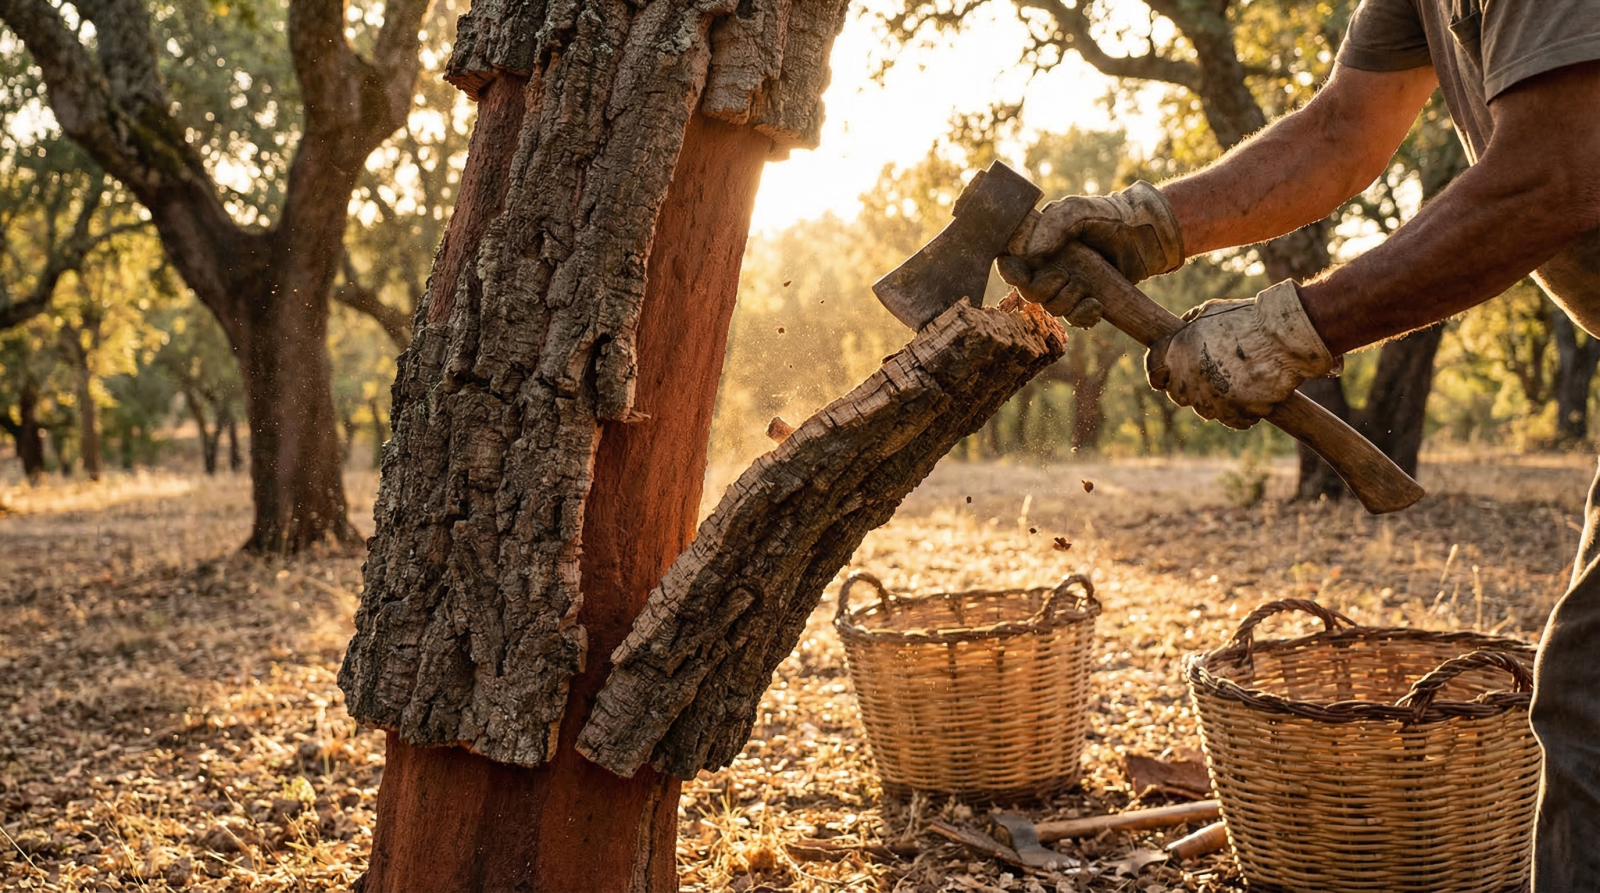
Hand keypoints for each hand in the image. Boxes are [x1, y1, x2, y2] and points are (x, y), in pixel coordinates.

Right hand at [997, 181, 1183, 327]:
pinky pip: (1073, 318)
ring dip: (1068, 301)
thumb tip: (1029, 255)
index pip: (1009, 263)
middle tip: (1065, 276)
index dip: (1011, 272)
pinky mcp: (1085, 298)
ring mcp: (1066, 283)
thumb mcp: (1077, 211)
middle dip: (1045, 289)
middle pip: (1028, 291)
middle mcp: (1048, 265)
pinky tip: (1095, 305)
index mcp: (1037, 242)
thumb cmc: (1109, 216)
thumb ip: (1051, 226)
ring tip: (1087, 287)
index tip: (1022, 274)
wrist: (1144, 235)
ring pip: (1051, 307)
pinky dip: (1083, 316)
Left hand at [1144, 281, 1337, 428]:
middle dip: (1188, 388)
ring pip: (1205, 410)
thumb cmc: (1247, 318)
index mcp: (1177, 353)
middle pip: (1177, 395)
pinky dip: (1240, 414)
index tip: (1167, 373)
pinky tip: (1249, 401)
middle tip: (1208, 378)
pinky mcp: (1237, 413)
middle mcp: (1189, 379)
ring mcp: (1213, 399)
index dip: (1160, 372)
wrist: (1284, 335)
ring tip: (1235, 384)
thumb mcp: (1209, 310)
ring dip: (1215, 401)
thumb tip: (1179, 331)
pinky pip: (1233, 421)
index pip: (1154, 372)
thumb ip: (1188, 325)